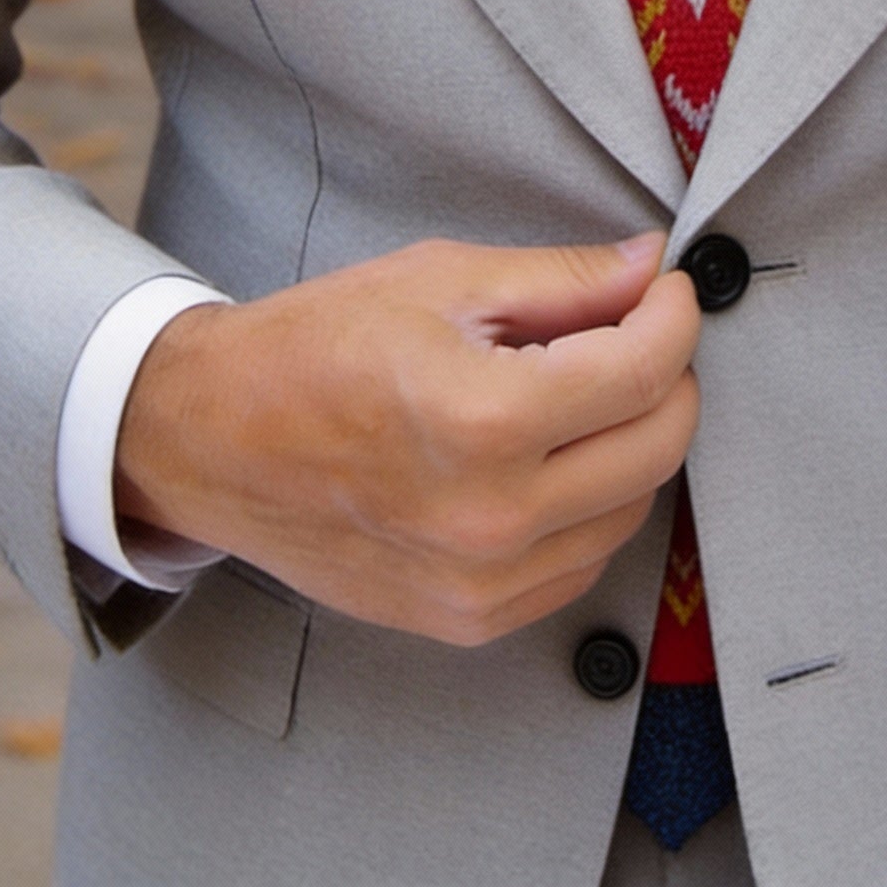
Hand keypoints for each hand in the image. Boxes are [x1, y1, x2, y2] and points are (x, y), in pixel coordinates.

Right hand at [114, 233, 699, 645]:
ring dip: (634, 442)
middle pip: (658, 446)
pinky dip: (592, 506)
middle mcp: (491, 516)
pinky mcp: (467, 619)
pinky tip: (552, 457)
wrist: (212, 440)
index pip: (644, 370)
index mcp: (483, 419)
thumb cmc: (316, 345)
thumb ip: (562, 279)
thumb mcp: (442, 279)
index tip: (666, 288)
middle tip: (638, 330)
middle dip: (669, 375)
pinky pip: (580, 563)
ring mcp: (480, 582)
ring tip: (586, 391)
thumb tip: (651, 266)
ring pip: (632, 509)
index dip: (674, 315)